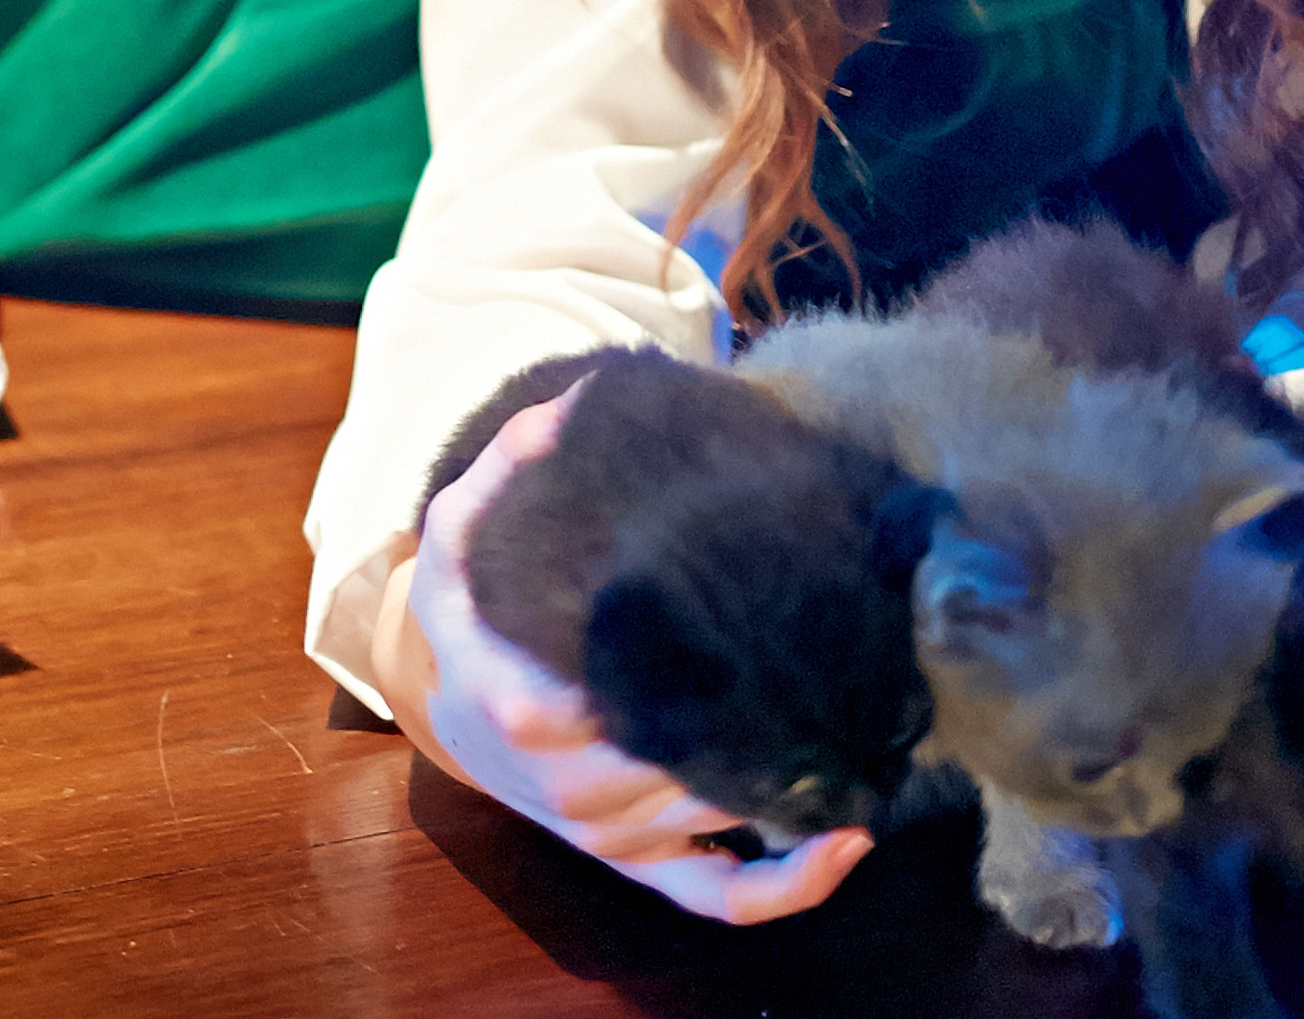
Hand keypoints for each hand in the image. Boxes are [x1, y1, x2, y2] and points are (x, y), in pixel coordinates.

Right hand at [370, 395, 871, 925]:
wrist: (447, 701)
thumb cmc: (471, 615)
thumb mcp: (458, 535)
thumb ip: (504, 466)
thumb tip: (570, 405)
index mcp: (519, 705)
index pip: (599, 707)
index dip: (668, 675)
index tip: (732, 617)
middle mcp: (564, 785)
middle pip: (676, 765)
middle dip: (750, 721)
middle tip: (824, 662)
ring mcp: (605, 832)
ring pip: (710, 815)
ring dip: (781, 777)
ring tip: (855, 720)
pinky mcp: (637, 862)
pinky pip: (718, 898)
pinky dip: (789, 886)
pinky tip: (849, 840)